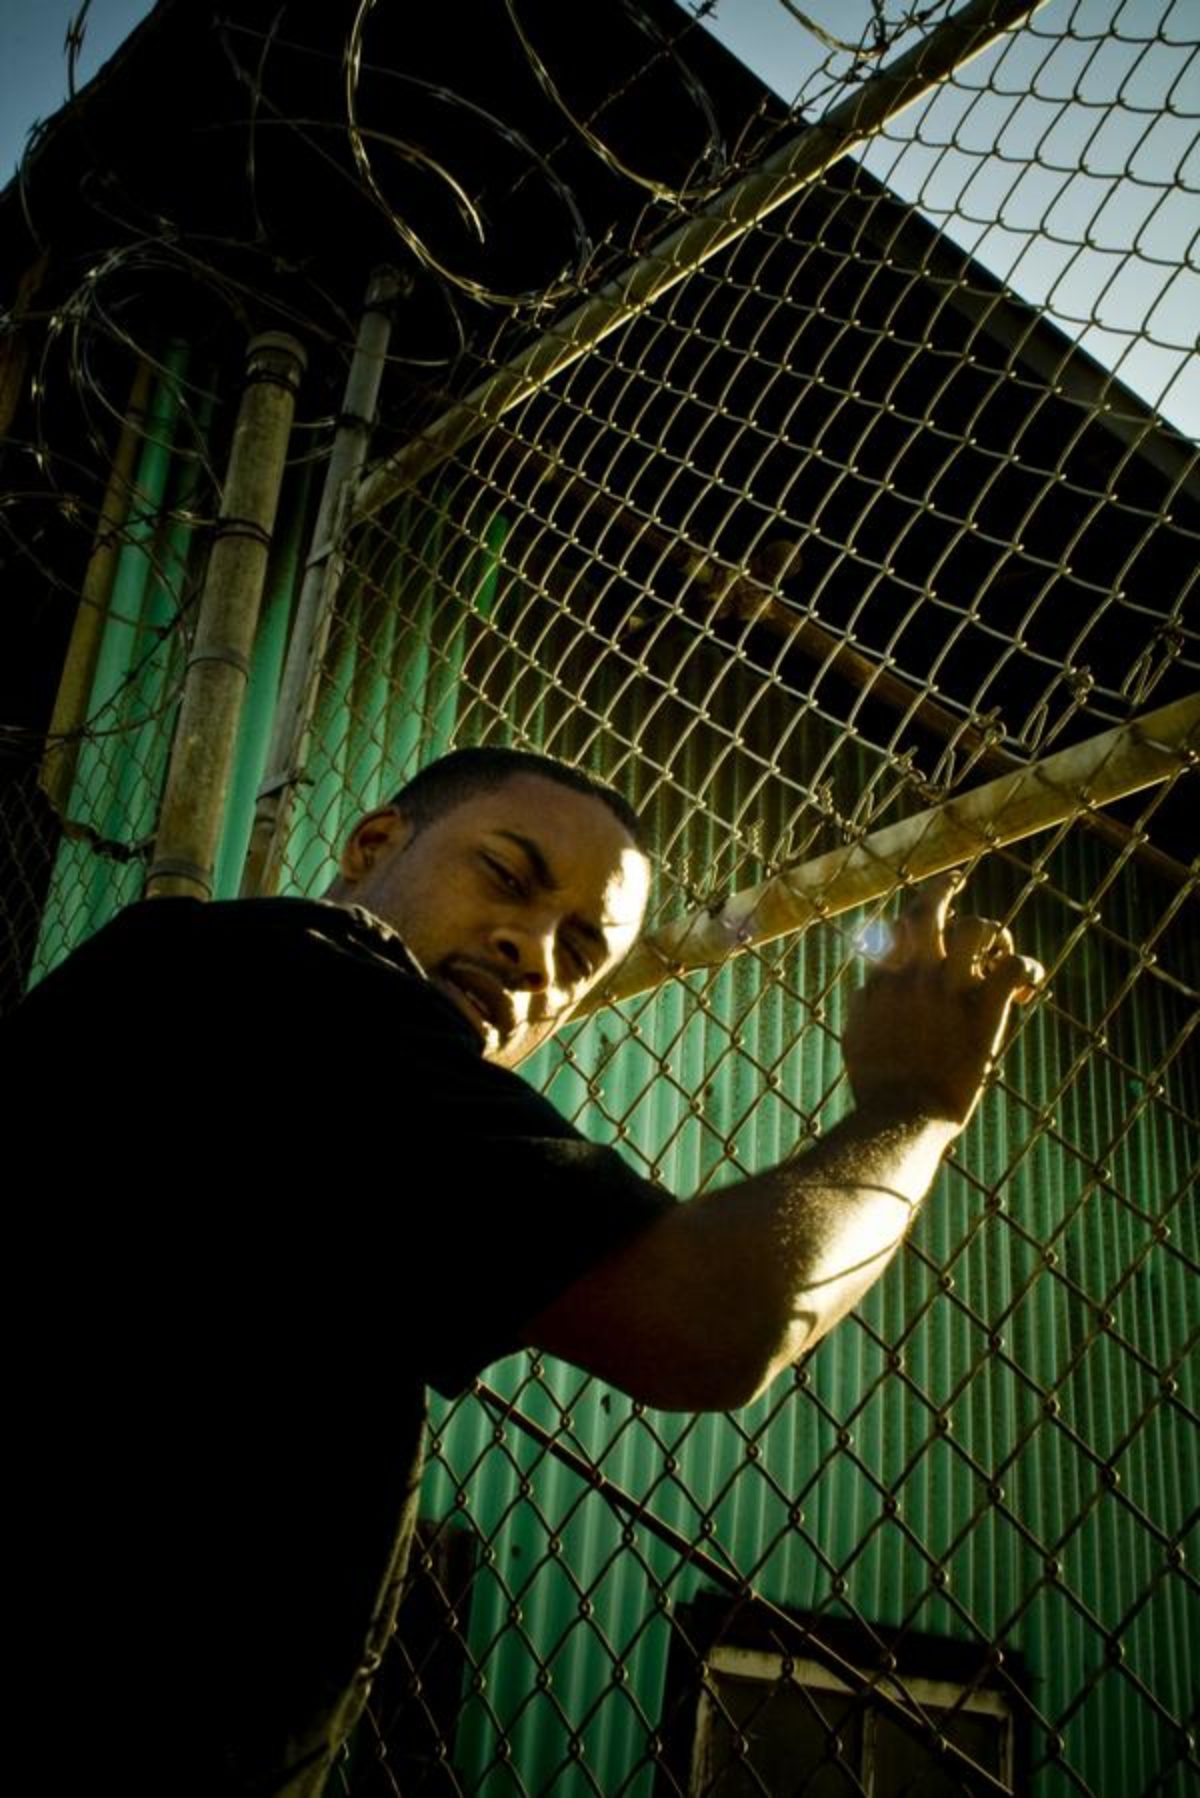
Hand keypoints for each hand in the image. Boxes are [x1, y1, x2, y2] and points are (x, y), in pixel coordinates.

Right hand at [843, 873, 1043, 1129]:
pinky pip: (1015, 968)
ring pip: (977, 928)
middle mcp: (918, 974)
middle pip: (931, 908)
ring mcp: (952, 990)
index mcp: (887, 977)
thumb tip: (870, 983)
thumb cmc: (877, 1081)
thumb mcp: (856, 1032)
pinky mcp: (986, 1012)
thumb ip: (865, 1000)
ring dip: (991, 933)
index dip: (912, 913)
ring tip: (997, 952)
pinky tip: (1027, 988)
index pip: (899, 923)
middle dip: (943, 889)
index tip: (922, 915)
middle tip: (955, 882)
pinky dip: (1028, 969)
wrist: (902, 1112)